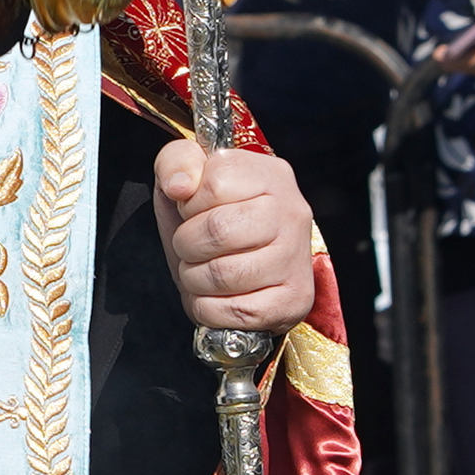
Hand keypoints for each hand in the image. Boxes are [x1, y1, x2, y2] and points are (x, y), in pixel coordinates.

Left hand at [149, 139, 315, 333]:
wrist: (245, 264)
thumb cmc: (212, 217)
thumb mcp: (188, 179)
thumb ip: (177, 162)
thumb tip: (180, 186)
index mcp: (270, 174)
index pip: (215, 182)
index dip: (189, 203)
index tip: (194, 211)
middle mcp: (292, 212)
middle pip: (219, 230)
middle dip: (187, 244)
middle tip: (191, 247)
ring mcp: (297, 258)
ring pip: (224, 275)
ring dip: (195, 279)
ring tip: (202, 271)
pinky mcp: (295, 299)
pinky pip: (235, 312)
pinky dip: (210, 308)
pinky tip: (217, 296)